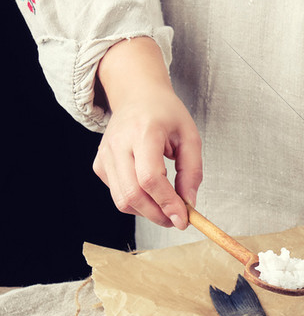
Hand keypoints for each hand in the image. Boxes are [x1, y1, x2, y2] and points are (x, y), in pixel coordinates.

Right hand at [92, 37, 201, 227]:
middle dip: (158, 215)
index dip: (167, 203)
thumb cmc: (166, 114)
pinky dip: (136, 202)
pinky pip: (117, 195)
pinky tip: (150, 192)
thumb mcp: (190, 137)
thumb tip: (189, 204)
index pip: (150, 178)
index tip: (184, 219)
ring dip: (148, 213)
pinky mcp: (99, 165)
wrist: (137, 96)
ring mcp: (104, 155)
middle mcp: (118, 144)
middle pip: (133, 194)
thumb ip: (192, 171)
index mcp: (143, 132)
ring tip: (167, 207)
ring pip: (122, 200)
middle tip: (178, 219)